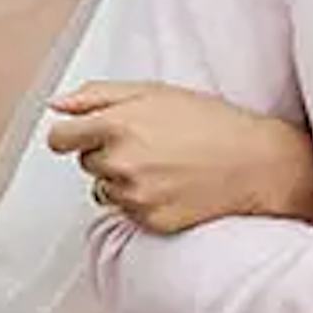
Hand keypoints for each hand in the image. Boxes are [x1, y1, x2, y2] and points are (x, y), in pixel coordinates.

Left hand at [46, 81, 312, 236]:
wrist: (256, 163)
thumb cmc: (210, 122)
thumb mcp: (154, 92)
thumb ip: (97, 96)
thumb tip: (57, 106)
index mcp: (116, 124)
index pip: (59, 139)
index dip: (70, 136)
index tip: (81, 137)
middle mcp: (120, 162)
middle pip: (85, 164)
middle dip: (107, 154)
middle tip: (149, 145)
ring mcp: (134, 195)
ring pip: (105, 190)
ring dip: (124, 180)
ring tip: (164, 167)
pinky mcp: (149, 221)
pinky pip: (127, 213)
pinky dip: (143, 202)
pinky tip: (172, 186)